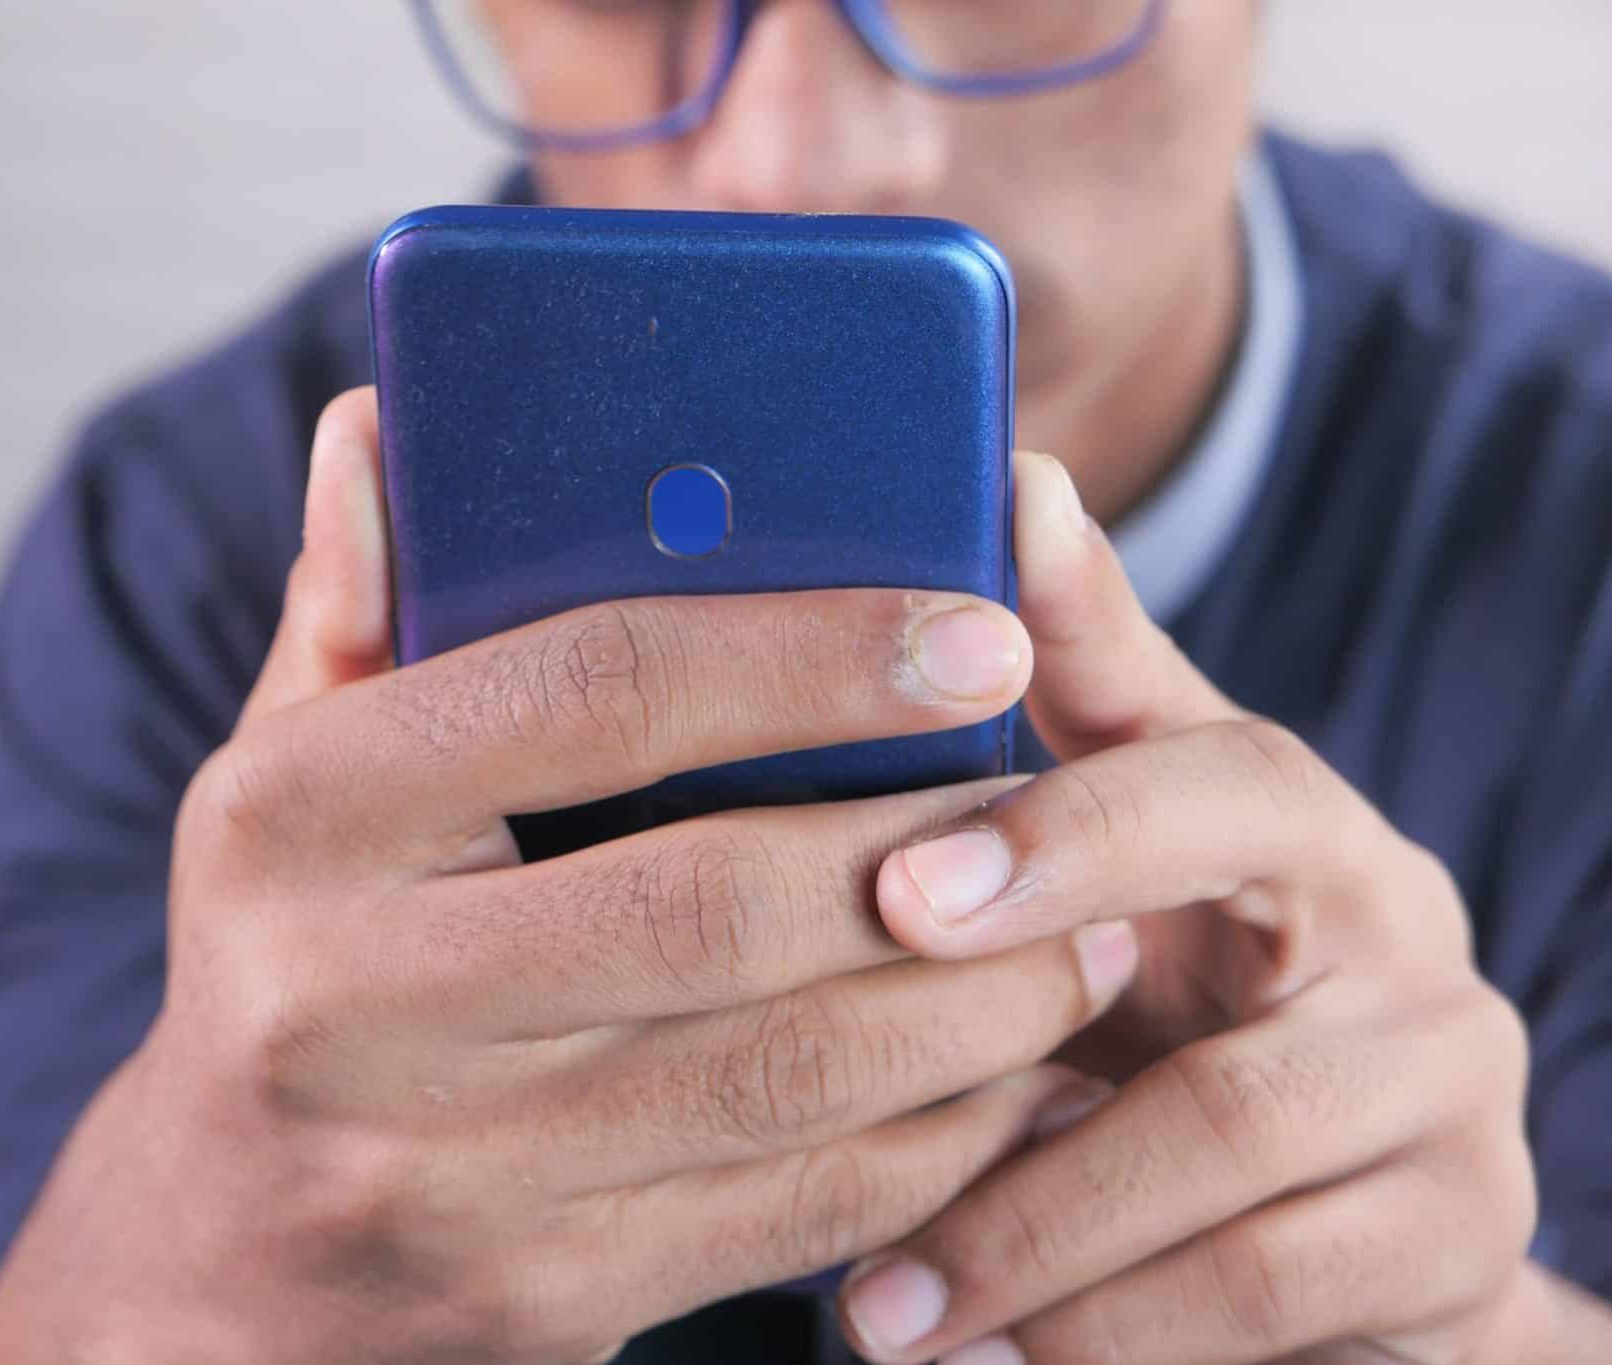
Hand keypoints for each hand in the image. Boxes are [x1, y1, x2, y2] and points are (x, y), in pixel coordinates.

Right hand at [0, 395, 1138, 1364]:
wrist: (224, 1264)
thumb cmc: (290, 956)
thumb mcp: (288, 776)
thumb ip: (357, 609)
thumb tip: (378, 423)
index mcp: (292, 820)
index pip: (586, 692)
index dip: (801, 653)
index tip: (974, 630)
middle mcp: (348, 1000)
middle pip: (712, 906)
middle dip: (929, 849)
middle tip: (1064, 802)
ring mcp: (442, 1172)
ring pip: (782, 1076)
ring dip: (972, 1003)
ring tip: (1086, 938)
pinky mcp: (539, 1297)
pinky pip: (791, 1214)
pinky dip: (934, 1142)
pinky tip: (1010, 1077)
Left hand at [837, 452, 1541, 1363]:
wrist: (1334, 1165)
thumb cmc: (1171, 954)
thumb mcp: (1116, 820)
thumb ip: (1069, 678)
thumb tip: (1009, 468)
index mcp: (1295, 819)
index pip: (1222, 781)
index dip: (1071, 829)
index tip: (901, 894)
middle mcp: (1403, 945)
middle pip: (1239, 1057)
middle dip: (1033, 1145)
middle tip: (847, 1192)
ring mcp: (1453, 1104)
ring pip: (1240, 1195)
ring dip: (1041, 1260)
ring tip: (879, 1316)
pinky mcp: (1465, 1243)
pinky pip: (1284, 1301)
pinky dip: (1117, 1337)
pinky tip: (991, 1356)